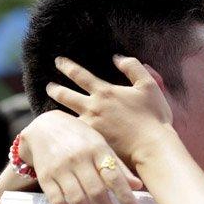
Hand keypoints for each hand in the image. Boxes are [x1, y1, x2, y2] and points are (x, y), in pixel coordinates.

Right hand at [20, 110, 142, 203]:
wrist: (45, 127)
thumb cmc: (81, 138)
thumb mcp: (102, 145)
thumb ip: (118, 166)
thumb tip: (138, 186)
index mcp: (97, 150)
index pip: (114, 178)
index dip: (125, 198)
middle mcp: (79, 159)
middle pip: (96, 192)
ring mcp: (60, 169)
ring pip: (78, 200)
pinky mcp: (45, 177)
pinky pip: (57, 201)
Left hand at [46, 55, 172, 165]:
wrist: (153, 146)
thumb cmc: (154, 116)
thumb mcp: (149, 85)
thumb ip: (133, 67)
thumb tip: (117, 58)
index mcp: (105, 92)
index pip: (79, 75)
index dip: (67, 66)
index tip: (59, 61)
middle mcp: (93, 108)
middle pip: (65, 96)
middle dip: (55, 89)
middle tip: (50, 87)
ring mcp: (91, 127)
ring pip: (66, 116)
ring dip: (57, 111)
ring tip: (53, 111)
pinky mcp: (93, 143)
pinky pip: (74, 134)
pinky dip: (67, 130)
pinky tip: (65, 131)